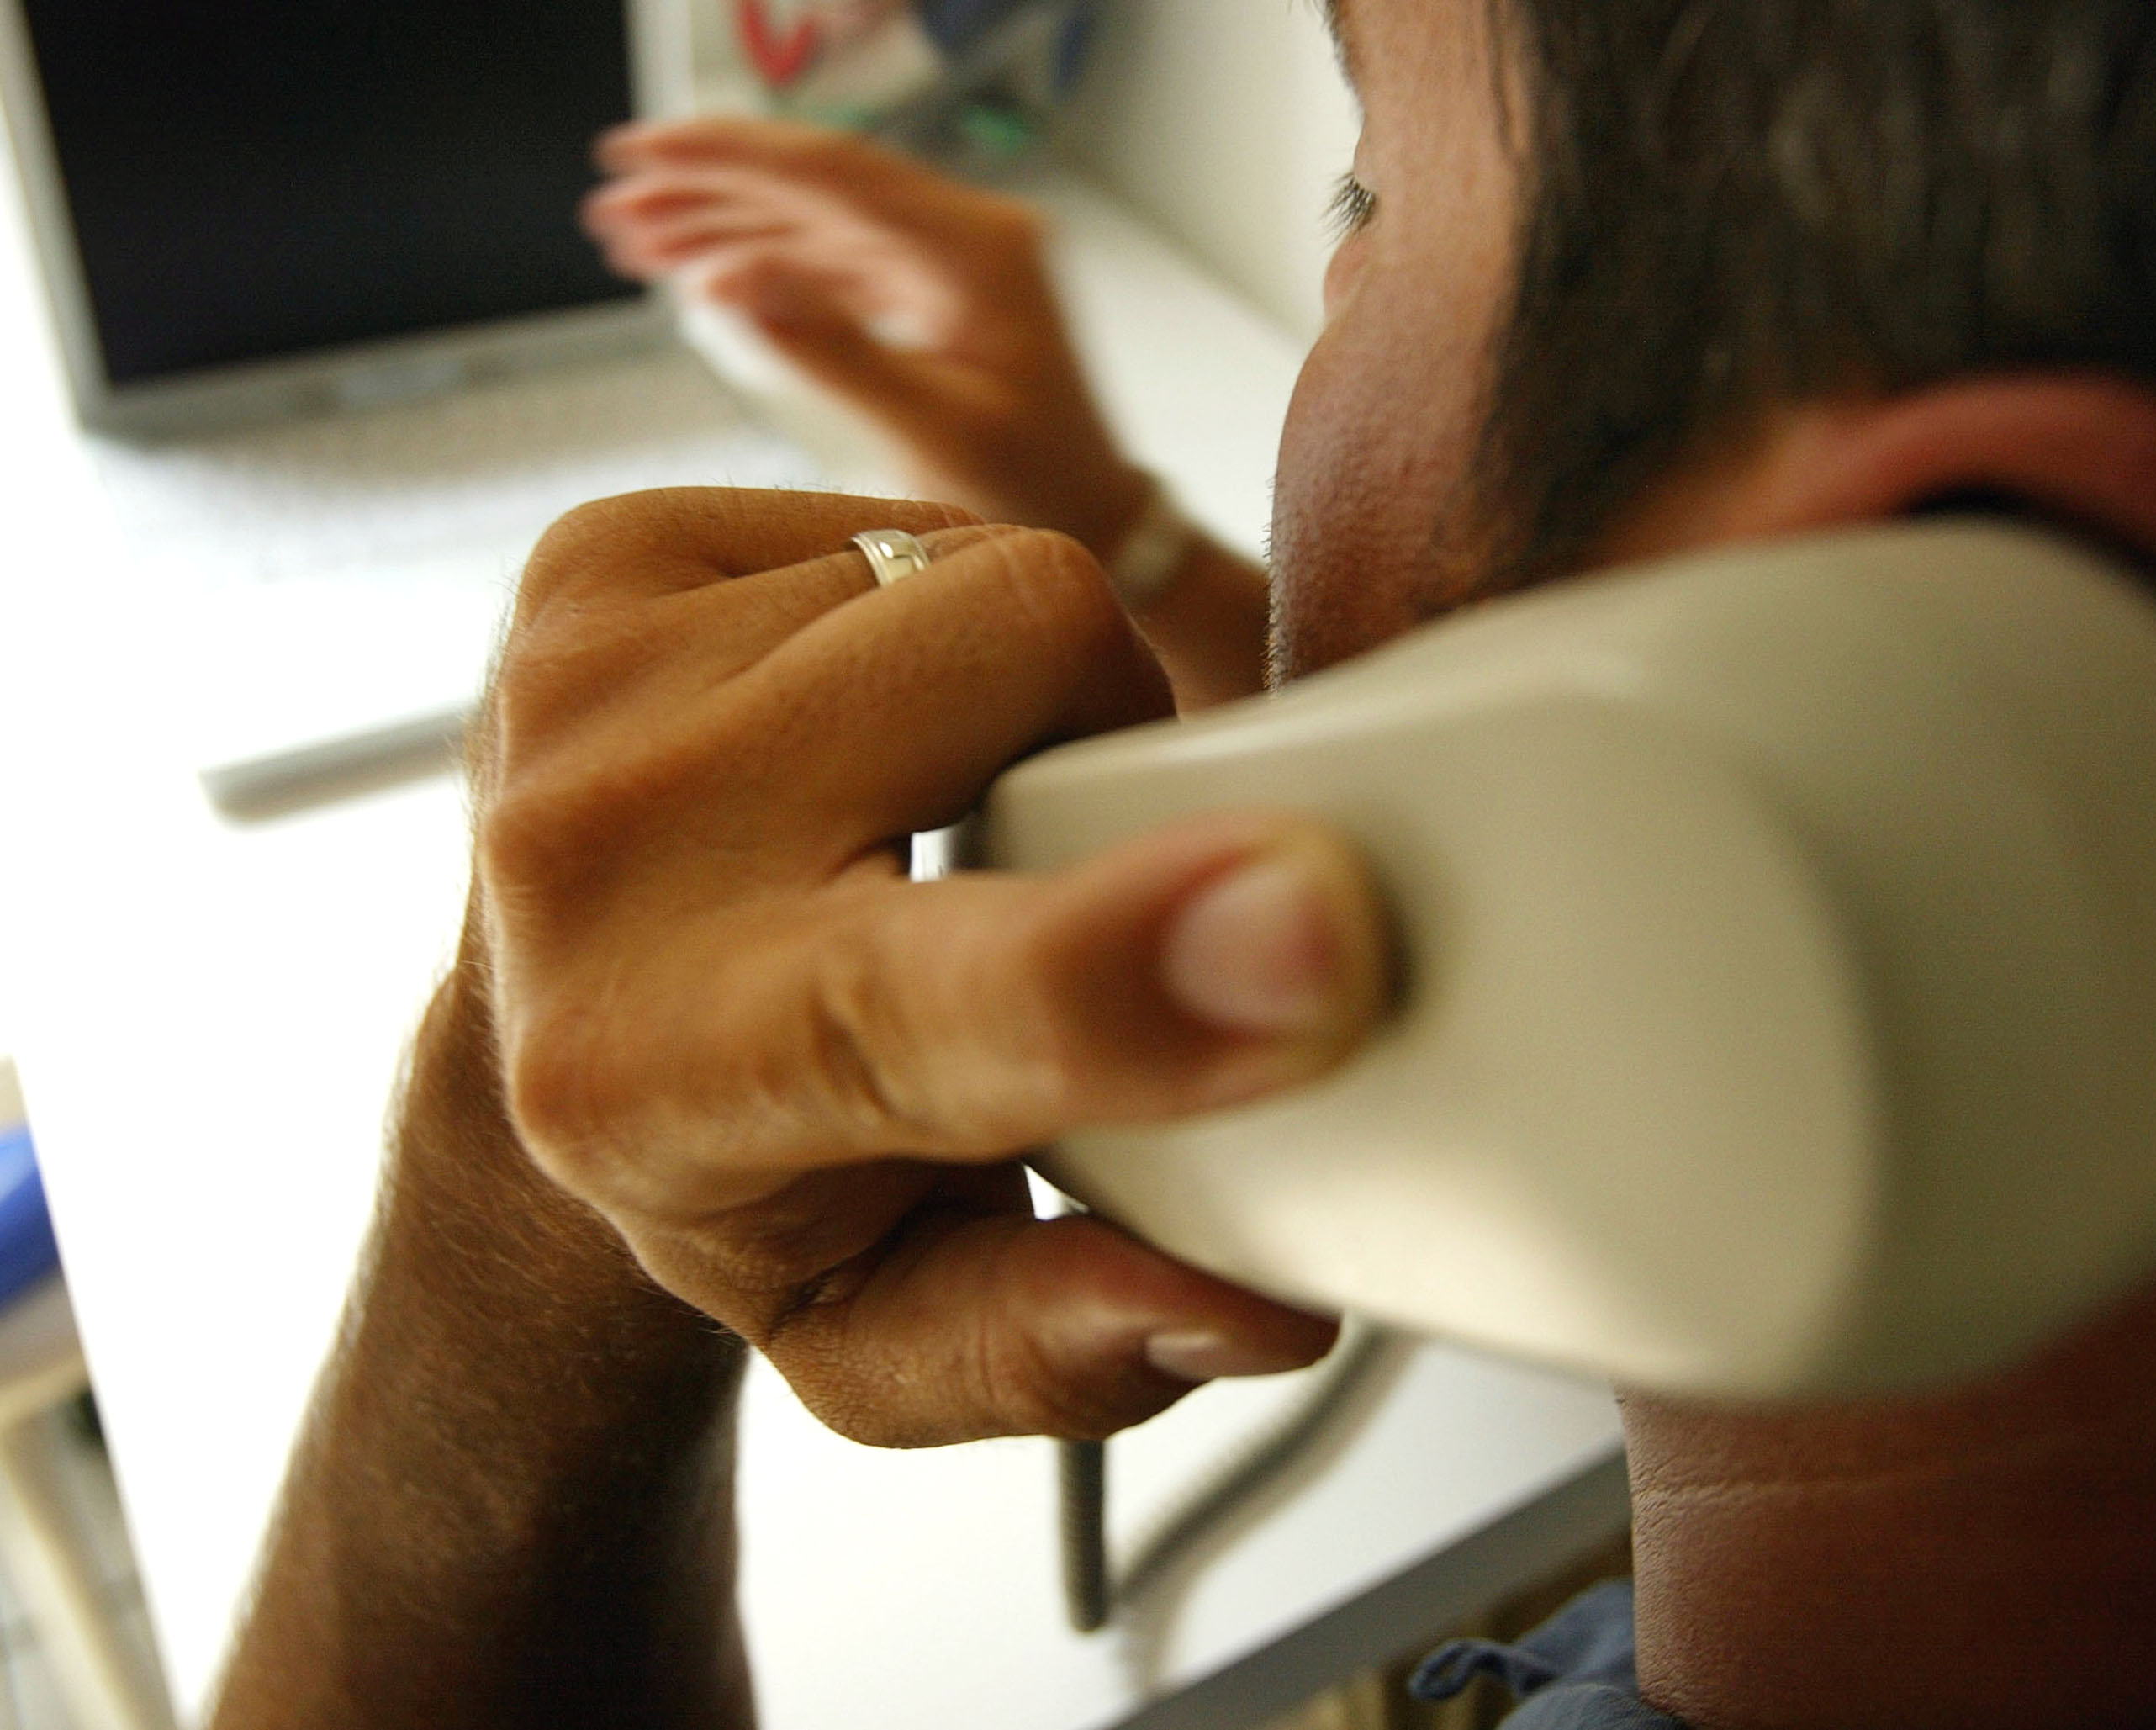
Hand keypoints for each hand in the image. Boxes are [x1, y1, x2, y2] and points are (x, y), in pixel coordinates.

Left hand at [474, 489, 1389, 1444]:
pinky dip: (936, 626)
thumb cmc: (748, 1173)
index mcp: (668, 1086)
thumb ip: (1062, 1343)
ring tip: (945, 808)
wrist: (529, 1039)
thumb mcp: (886, 1327)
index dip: (1136, 965)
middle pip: (1036, 661)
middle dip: (1117, 759)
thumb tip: (1253, 1311)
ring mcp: (576, 681)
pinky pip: (906, 527)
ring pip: (993, 576)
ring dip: (1028, 693)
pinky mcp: (589, 558)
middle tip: (1054, 877)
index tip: (1316, 938)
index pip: (943, 1007)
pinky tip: (862, 734)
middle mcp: (590, 862)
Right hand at [585, 118, 1149, 560]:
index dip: (733, 154)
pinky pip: (829, 257)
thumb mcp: (934, 429)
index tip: (652, 150)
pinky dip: (760, 261)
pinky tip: (693, 270)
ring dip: (721, 223)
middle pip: (816, 183)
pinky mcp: (924, 289)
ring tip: (631, 237)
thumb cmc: (1039, 484)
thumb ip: (834, 354)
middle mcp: (966, 236)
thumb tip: (734, 286)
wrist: (1094, 517)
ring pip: (813, 218)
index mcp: (980, 250)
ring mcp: (945, 259)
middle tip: (618, 198)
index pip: (836, 174)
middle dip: (709, 186)